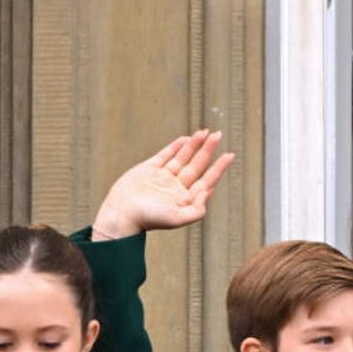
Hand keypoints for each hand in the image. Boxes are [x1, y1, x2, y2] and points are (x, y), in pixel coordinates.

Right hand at [91, 131, 235, 240]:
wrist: (121, 214)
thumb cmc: (149, 219)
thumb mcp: (178, 219)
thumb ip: (197, 210)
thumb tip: (208, 192)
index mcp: (186, 198)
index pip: (207, 180)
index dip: (219, 167)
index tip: (230, 155)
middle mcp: (177, 187)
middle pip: (197, 165)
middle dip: (208, 150)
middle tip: (218, 134)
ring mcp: (163, 177)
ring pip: (182, 158)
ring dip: (194, 145)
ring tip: (205, 132)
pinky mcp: (149, 169)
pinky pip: (165, 155)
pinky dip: (175, 147)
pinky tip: (186, 139)